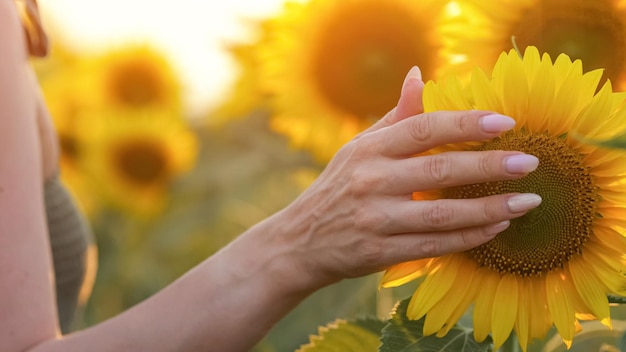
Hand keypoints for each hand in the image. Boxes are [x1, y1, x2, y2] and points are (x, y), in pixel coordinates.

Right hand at [280, 66, 539, 286]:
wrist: (300, 241)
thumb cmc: (338, 187)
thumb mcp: (359, 148)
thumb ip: (395, 116)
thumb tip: (419, 76)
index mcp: (369, 149)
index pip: (424, 128)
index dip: (466, 124)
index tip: (505, 123)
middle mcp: (371, 181)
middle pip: (439, 171)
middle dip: (489, 166)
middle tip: (529, 163)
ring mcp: (376, 219)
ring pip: (442, 214)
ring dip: (489, 209)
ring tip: (527, 202)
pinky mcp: (380, 252)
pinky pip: (434, 245)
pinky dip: (469, 238)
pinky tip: (497, 228)